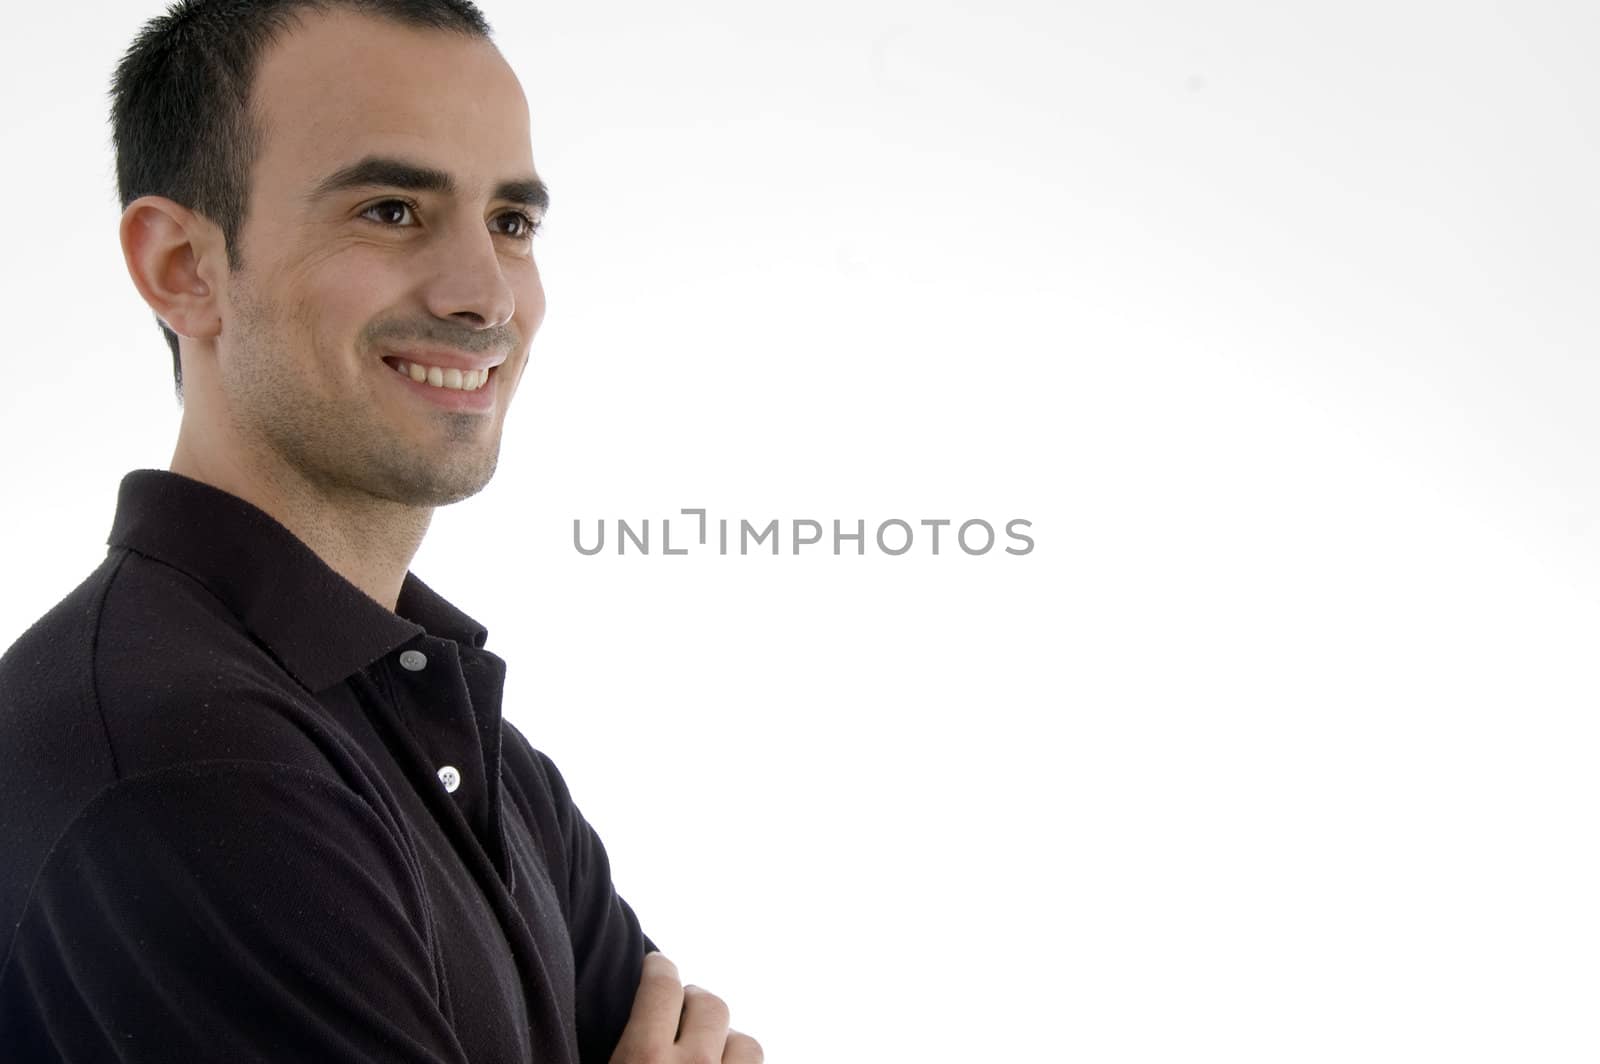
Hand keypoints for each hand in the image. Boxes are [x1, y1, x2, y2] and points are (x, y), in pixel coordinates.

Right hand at [610, 951, 762, 1063]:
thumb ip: (620, 1045)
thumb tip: (609, 1025)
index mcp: (644, 1059)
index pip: (663, 987)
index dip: (659, 969)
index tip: (658, 965)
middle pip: (710, 1005)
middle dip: (695, 1005)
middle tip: (680, 1017)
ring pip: (745, 1042)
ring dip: (727, 1043)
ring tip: (707, 1054)